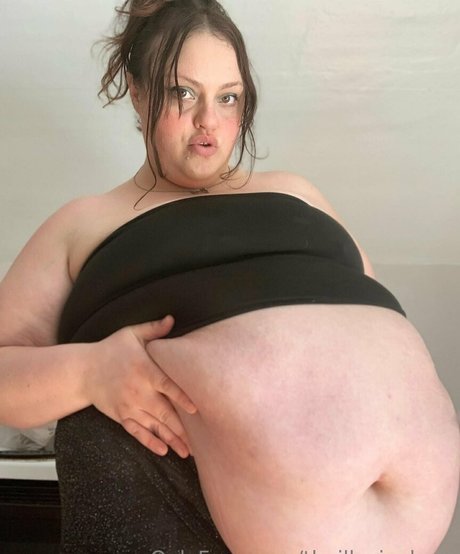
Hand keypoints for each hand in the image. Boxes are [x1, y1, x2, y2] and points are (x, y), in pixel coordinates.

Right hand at [86, 315, 196, 457]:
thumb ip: (154, 329)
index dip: (182, 399)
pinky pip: (137, 432)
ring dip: (171, 440)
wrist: (83, 371)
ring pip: (154, 427)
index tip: (196, 411)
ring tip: (187, 453)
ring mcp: (129, 407)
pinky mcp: (121, 416)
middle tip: (198, 444)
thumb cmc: (111, 349)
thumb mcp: (131, 334)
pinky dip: (150, 442)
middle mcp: (139, 392)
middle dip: (182, 430)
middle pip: (164, 413)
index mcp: (146, 372)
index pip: (168, 387)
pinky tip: (163, 451)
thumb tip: (173, 318)